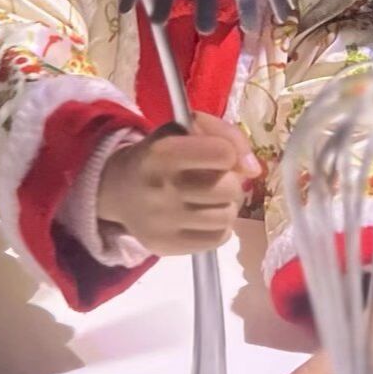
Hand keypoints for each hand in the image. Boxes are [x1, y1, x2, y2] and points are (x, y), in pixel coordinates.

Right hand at [96, 114, 260, 256]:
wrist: (118, 189)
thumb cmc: (159, 153)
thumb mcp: (185, 128)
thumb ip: (226, 135)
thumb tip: (254, 170)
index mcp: (164, 153)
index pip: (223, 153)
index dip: (228, 153)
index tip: (218, 155)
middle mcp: (162, 188)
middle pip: (230, 188)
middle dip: (231, 182)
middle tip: (216, 179)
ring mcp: (163, 221)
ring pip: (228, 216)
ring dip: (226, 206)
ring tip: (210, 199)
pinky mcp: (166, 245)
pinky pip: (218, 239)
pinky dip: (219, 227)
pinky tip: (203, 217)